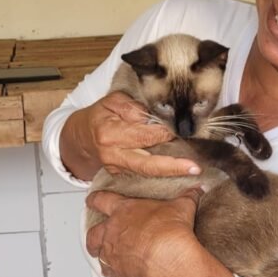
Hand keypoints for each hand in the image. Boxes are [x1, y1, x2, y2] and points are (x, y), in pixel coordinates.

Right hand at [61, 91, 200, 180]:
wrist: (82, 136)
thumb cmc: (100, 115)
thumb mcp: (113, 101)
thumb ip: (134, 107)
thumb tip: (156, 116)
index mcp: (110, 133)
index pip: (145, 135)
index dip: (166, 133)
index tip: (184, 132)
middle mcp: (113, 154)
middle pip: (148, 163)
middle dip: (173, 166)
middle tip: (195, 167)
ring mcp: (116, 168)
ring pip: (147, 173)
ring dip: (171, 172)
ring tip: (194, 170)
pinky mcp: (120, 174)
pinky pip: (144, 174)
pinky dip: (162, 173)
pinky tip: (180, 171)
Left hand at [85, 188, 201, 276]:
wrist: (166, 256)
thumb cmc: (170, 229)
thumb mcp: (182, 207)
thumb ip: (188, 196)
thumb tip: (198, 188)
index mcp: (123, 210)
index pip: (102, 200)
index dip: (96, 199)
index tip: (91, 199)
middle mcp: (113, 230)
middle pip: (93, 233)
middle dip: (93, 236)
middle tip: (94, 239)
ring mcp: (113, 252)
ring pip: (99, 255)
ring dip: (101, 258)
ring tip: (106, 261)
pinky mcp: (118, 270)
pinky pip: (113, 275)